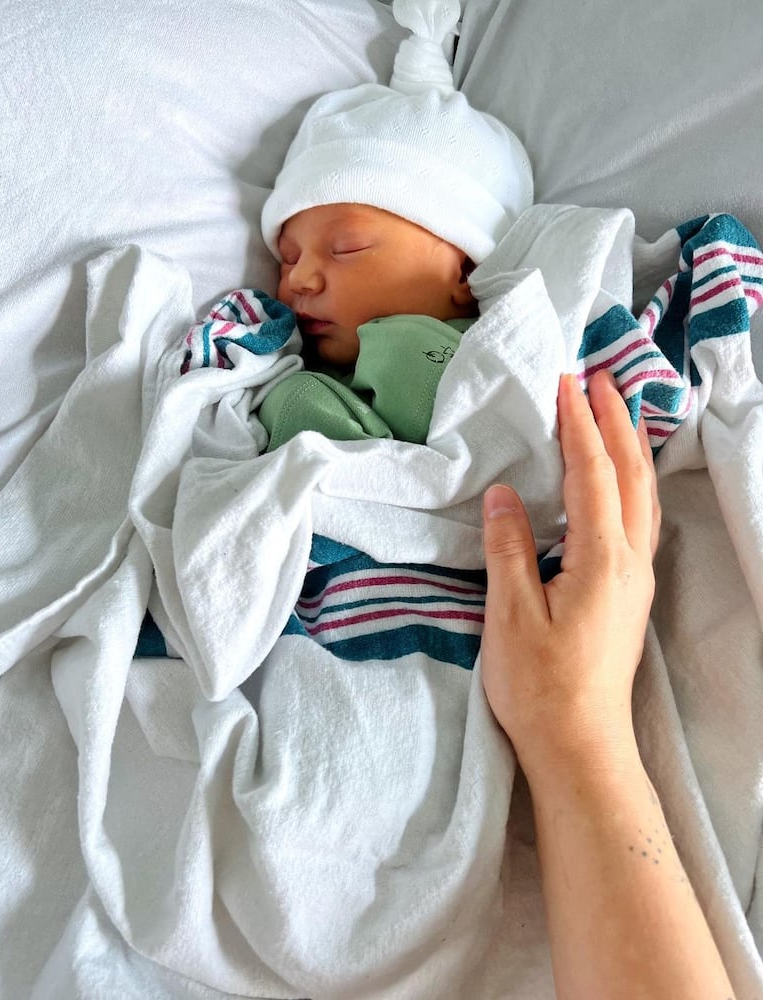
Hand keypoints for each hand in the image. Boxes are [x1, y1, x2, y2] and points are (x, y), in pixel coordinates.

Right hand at [479, 369, 660, 778]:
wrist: (580, 745)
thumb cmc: (541, 686)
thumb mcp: (511, 616)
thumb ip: (508, 549)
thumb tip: (503, 494)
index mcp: (602, 559)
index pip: (593, 474)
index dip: (579, 425)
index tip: (566, 381)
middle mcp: (631, 561)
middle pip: (632, 475)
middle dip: (616, 422)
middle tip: (600, 378)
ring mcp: (637, 578)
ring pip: (644, 495)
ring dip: (630, 447)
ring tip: (616, 412)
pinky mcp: (631, 593)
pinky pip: (640, 517)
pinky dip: (632, 481)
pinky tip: (621, 481)